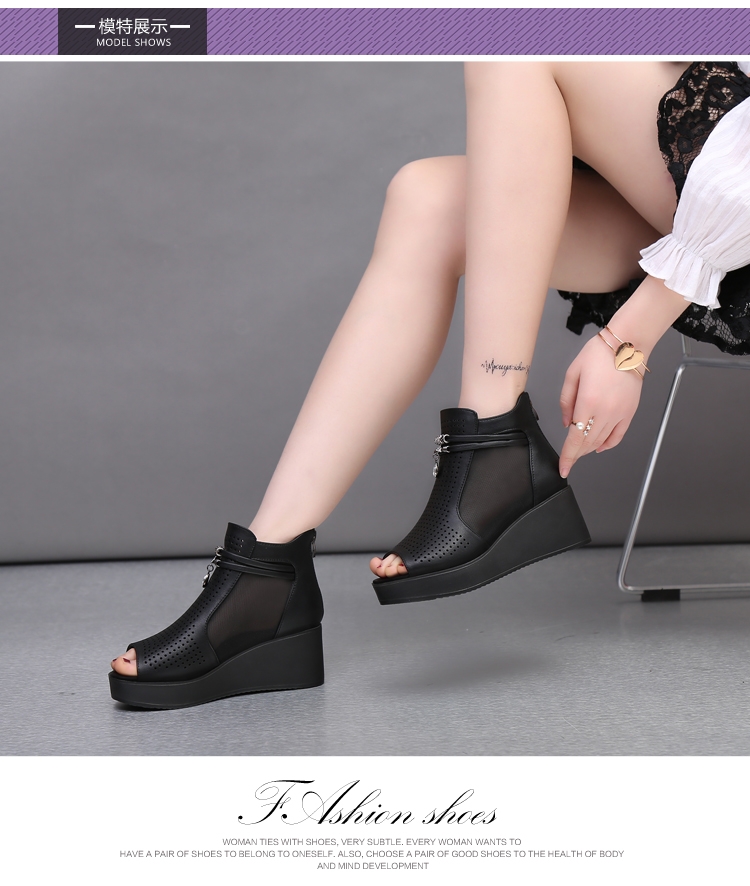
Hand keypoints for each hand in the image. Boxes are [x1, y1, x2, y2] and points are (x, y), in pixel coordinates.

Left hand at [558, 333, 643, 477]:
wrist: (627, 345)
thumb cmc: (598, 355)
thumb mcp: (572, 374)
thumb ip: (566, 401)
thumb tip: (567, 423)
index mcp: (588, 402)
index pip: (576, 438)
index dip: (568, 456)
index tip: (563, 469)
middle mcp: (605, 411)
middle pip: (588, 442)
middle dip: (576, 454)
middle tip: (568, 459)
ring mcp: (620, 413)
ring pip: (602, 441)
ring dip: (589, 449)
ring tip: (579, 452)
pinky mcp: (630, 412)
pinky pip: (618, 435)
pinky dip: (608, 444)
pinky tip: (599, 447)